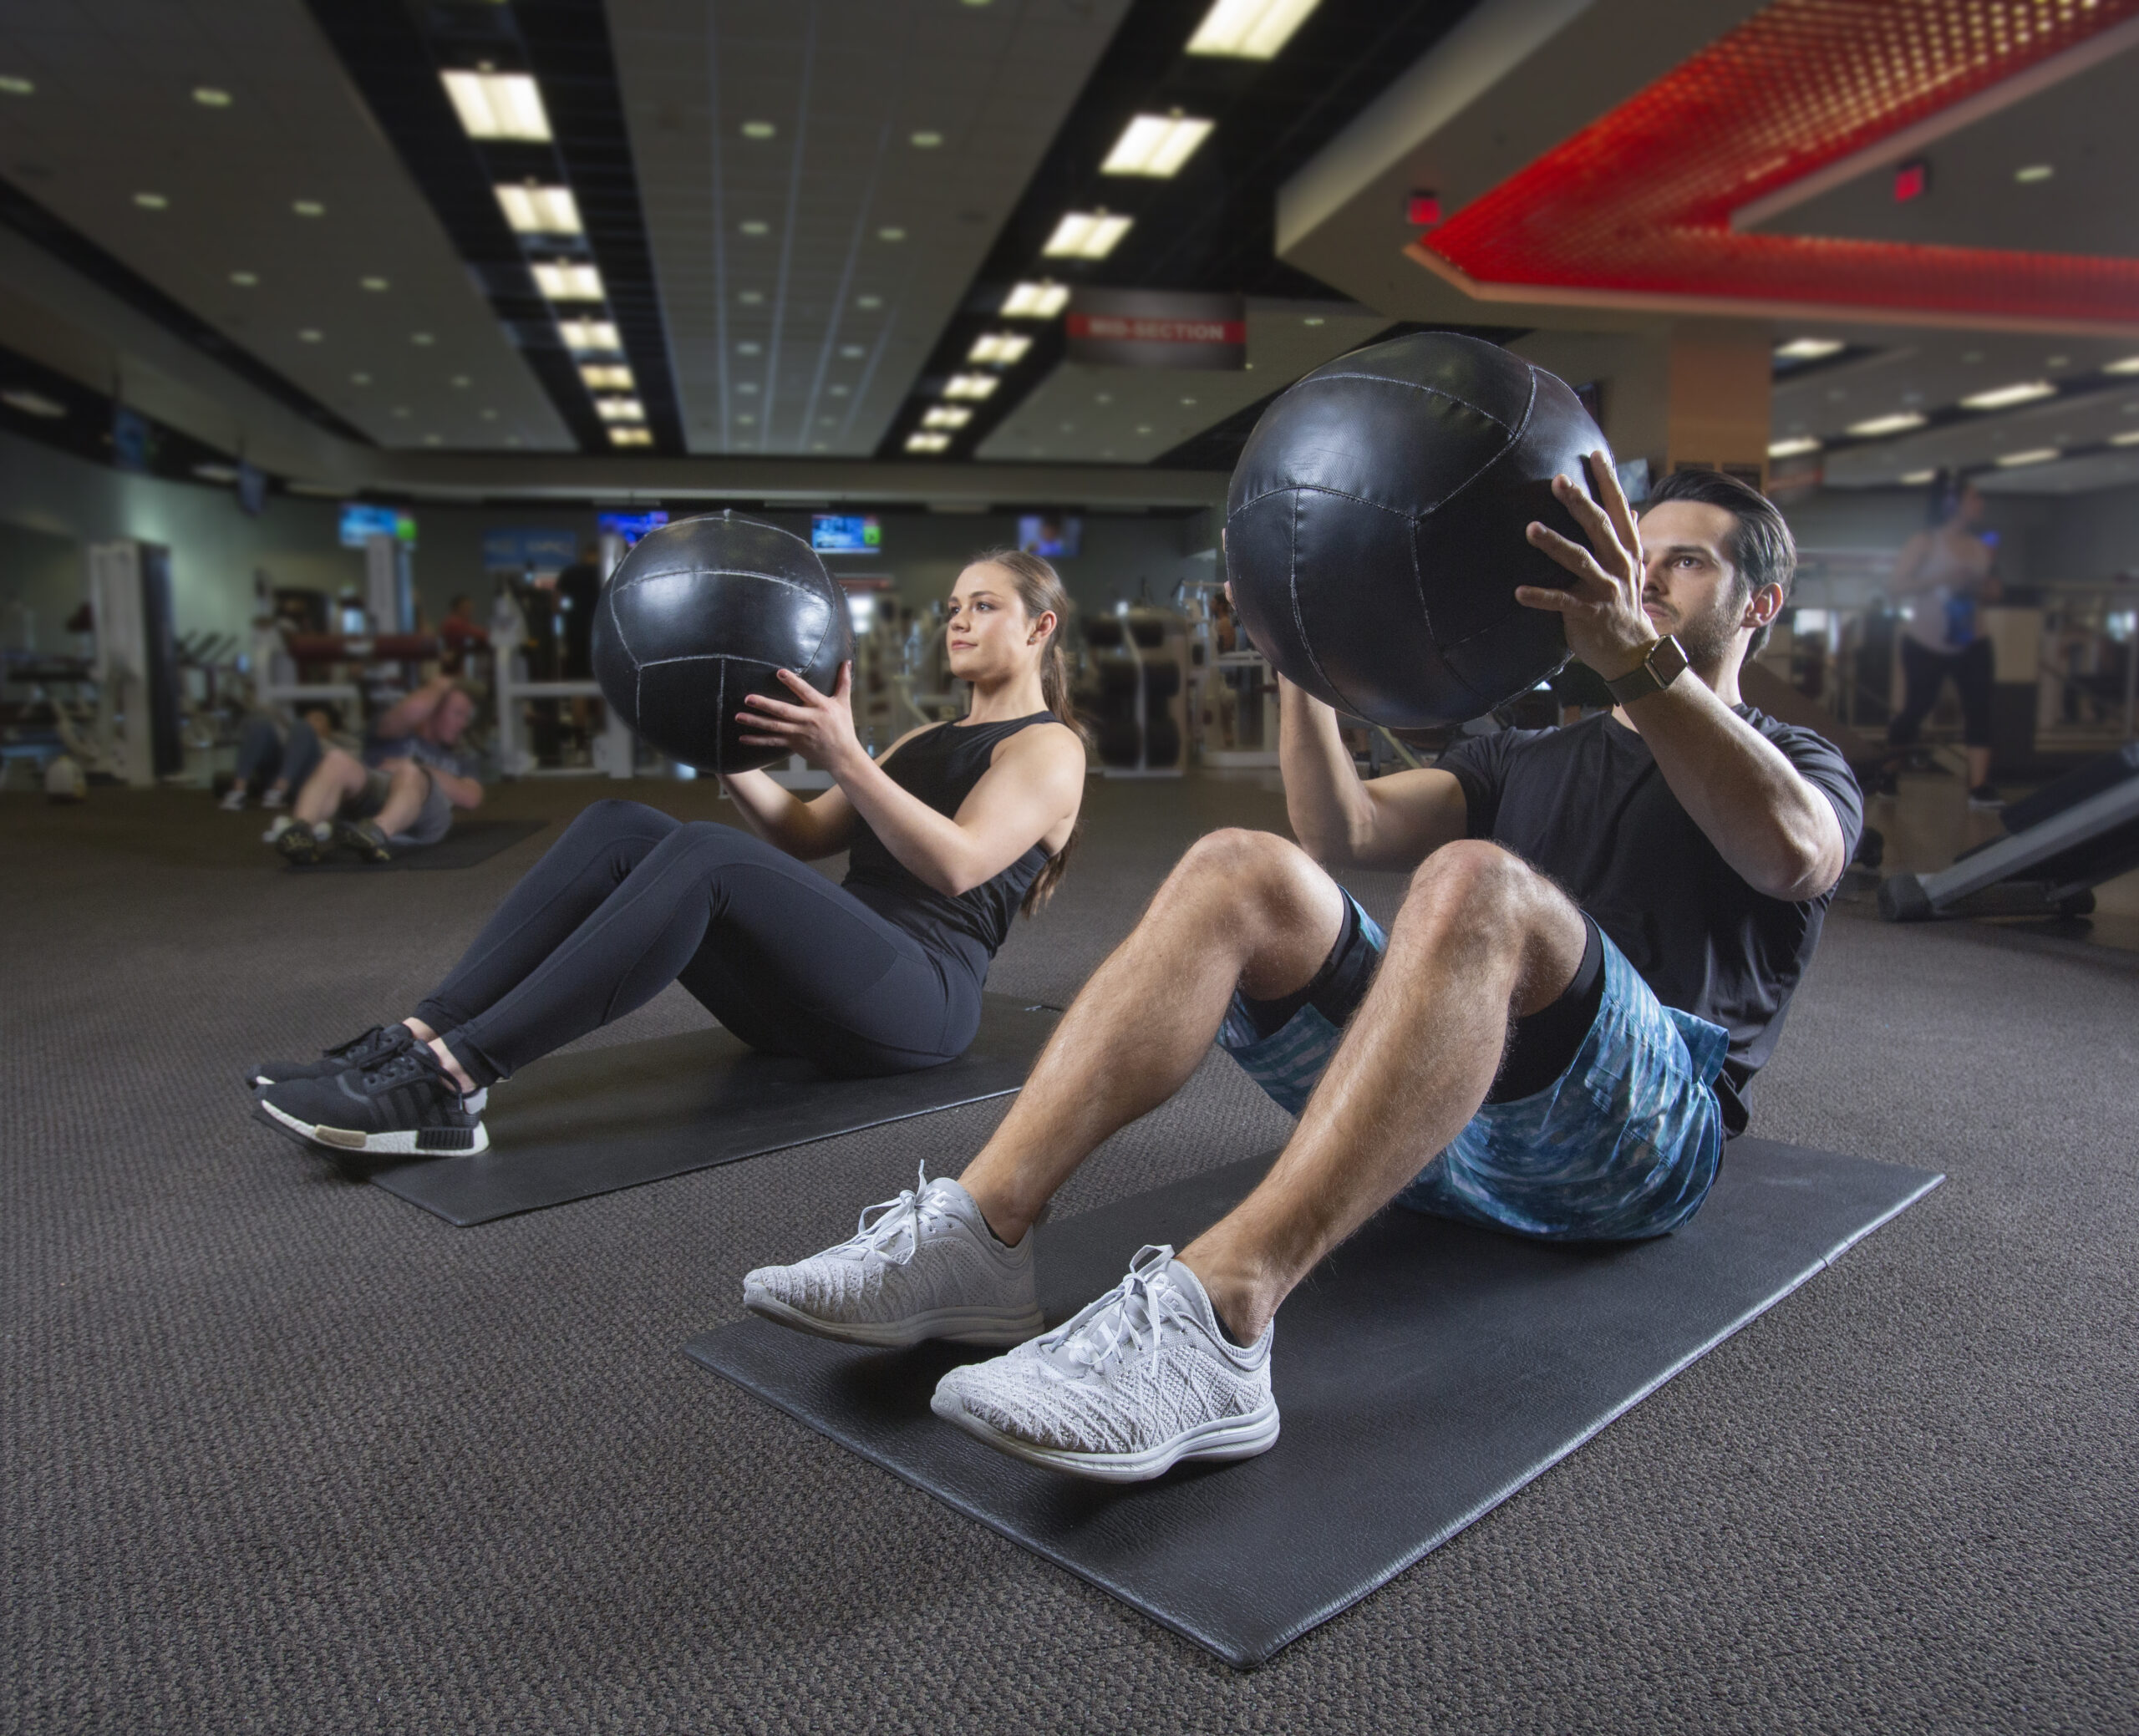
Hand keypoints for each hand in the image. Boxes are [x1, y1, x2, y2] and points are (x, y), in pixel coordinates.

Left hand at [737, 663, 861, 768]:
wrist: (842, 756)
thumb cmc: (843, 726)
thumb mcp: (844, 703)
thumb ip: (843, 681)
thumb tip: (847, 661)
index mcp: (821, 707)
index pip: (805, 691)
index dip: (792, 682)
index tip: (779, 672)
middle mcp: (808, 720)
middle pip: (784, 710)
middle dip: (765, 704)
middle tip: (748, 698)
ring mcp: (799, 733)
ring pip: (774, 727)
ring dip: (755, 722)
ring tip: (738, 716)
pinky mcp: (793, 744)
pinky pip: (772, 742)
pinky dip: (757, 741)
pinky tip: (742, 738)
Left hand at [1515, 450, 1658, 680]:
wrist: (1634, 654)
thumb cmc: (1625, 608)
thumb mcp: (1632, 570)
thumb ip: (1627, 541)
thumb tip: (1633, 508)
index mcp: (1627, 551)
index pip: (1619, 509)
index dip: (1608, 481)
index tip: (1596, 454)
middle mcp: (1619, 566)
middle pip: (1599, 527)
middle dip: (1579, 502)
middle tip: (1558, 481)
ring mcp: (1605, 590)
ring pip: (1580, 560)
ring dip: (1555, 544)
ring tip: (1531, 529)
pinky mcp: (1589, 613)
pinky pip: (1561, 602)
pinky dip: (1540, 596)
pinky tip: (1519, 592)